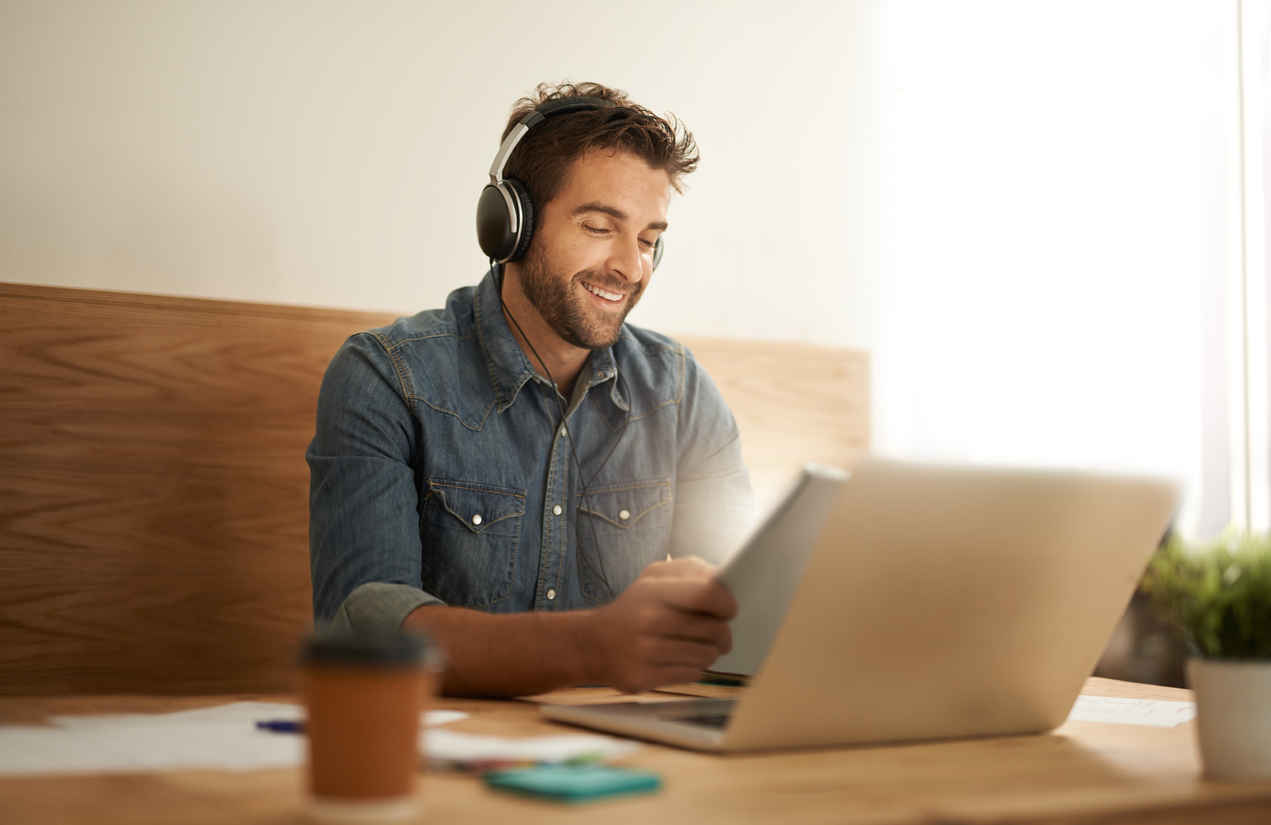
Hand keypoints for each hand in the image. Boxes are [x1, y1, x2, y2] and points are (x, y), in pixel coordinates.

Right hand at [585, 557, 737, 693]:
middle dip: (723, 633)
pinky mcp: (643, 678)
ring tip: (695, 646)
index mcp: (654, 591)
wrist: (593, 643)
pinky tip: (679, 659)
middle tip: (717, 633)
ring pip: (707, 655)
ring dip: (708, 652)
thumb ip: (690, 571)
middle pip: (714, 630)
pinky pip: (691, 675)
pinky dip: (692, 668)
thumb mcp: (654, 578)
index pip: (708, 593)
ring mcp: (645, 653)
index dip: (727, 603)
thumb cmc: (634, 609)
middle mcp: (649, 621)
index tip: (728, 609)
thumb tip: (723, 581)